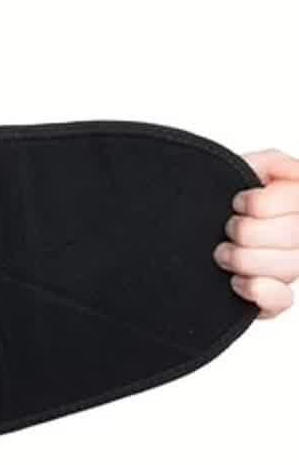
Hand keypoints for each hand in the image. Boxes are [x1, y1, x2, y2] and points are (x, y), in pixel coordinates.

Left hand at [214, 148, 298, 318]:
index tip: (236, 203)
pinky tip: (236, 282)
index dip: (263, 204)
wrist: (177, 235)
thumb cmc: (212, 205)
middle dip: (249, 231)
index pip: (298, 202)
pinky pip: (282, 300)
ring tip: (221, 253)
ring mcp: (287, 269)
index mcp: (295, 207)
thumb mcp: (239, 170)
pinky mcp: (271, 299)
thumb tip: (291, 171)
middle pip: (295, 235)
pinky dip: (258, 291)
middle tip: (226, 229)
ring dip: (245, 259)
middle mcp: (297, 239)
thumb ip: (272, 163)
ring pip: (290, 267)